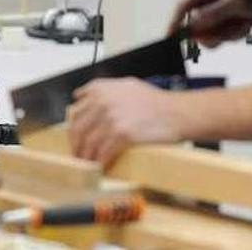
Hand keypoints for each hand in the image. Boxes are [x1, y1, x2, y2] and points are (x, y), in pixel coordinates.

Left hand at [68, 78, 183, 167]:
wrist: (177, 113)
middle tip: (78, 154)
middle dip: (76, 145)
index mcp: (100, 89)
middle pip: (78, 129)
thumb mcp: (126, 85)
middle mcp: (103, 101)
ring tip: (88, 163)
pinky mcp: (122, 134)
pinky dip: (100, 162)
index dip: (74, 128)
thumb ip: (103, 89)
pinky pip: (104, 152)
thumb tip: (81, 95)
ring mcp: (112, 118)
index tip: (75, 138)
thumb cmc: (156, 101)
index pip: (76, 111)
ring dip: (86, 156)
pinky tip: (101, 166)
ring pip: (89, 143)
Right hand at [167, 0, 251, 46]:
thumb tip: (194, 23)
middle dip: (211, 33)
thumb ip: (215, 12)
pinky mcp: (224, 23)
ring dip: (226, 34)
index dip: (174, 23)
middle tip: (224, 34)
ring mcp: (215, 14)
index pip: (182, 7)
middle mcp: (207, 3)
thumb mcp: (237, 2)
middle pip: (194, 26)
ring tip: (243, 24)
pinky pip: (220, 38)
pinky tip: (246, 25)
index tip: (170, 37)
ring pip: (208, 35)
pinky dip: (234, 35)